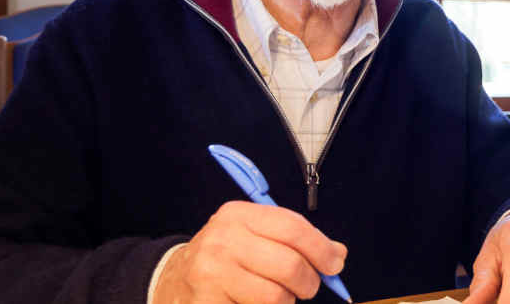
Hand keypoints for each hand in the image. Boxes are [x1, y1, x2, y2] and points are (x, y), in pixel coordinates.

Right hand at [152, 201, 345, 303]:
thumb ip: (294, 238)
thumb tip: (337, 254)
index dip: (321, 248)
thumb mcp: (252, 234)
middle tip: (308, 286)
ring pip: (276, 296)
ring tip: (276, 295)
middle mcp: (222, 241)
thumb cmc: (224, 256)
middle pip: (290, 265)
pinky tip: (253, 302)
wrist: (172, 280)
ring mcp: (211, 275)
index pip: (293, 228)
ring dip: (286, 301)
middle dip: (310, 281)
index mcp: (238, 215)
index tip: (335, 263)